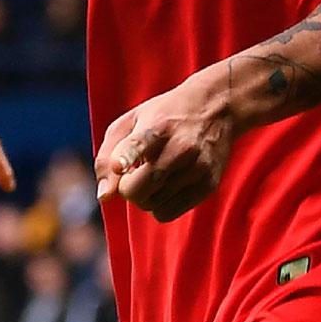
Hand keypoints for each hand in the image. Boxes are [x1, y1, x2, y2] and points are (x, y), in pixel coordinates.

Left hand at [94, 67, 235, 221]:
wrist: (216, 108)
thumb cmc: (163, 117)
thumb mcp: (130, 121)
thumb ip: (107, 157)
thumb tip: (104, 197)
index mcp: (156, 126)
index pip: (139, 144)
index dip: (125, 156)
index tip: (118, 164)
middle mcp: (178, 148)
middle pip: (137, 190)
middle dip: (126, 188)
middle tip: (133, 173)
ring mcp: (196, 168)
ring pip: (150, 206)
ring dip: (144, 196)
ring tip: (154, 173)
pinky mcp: (207, 185)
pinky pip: (167, 213)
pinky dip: (159, 205)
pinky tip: (166, 185)